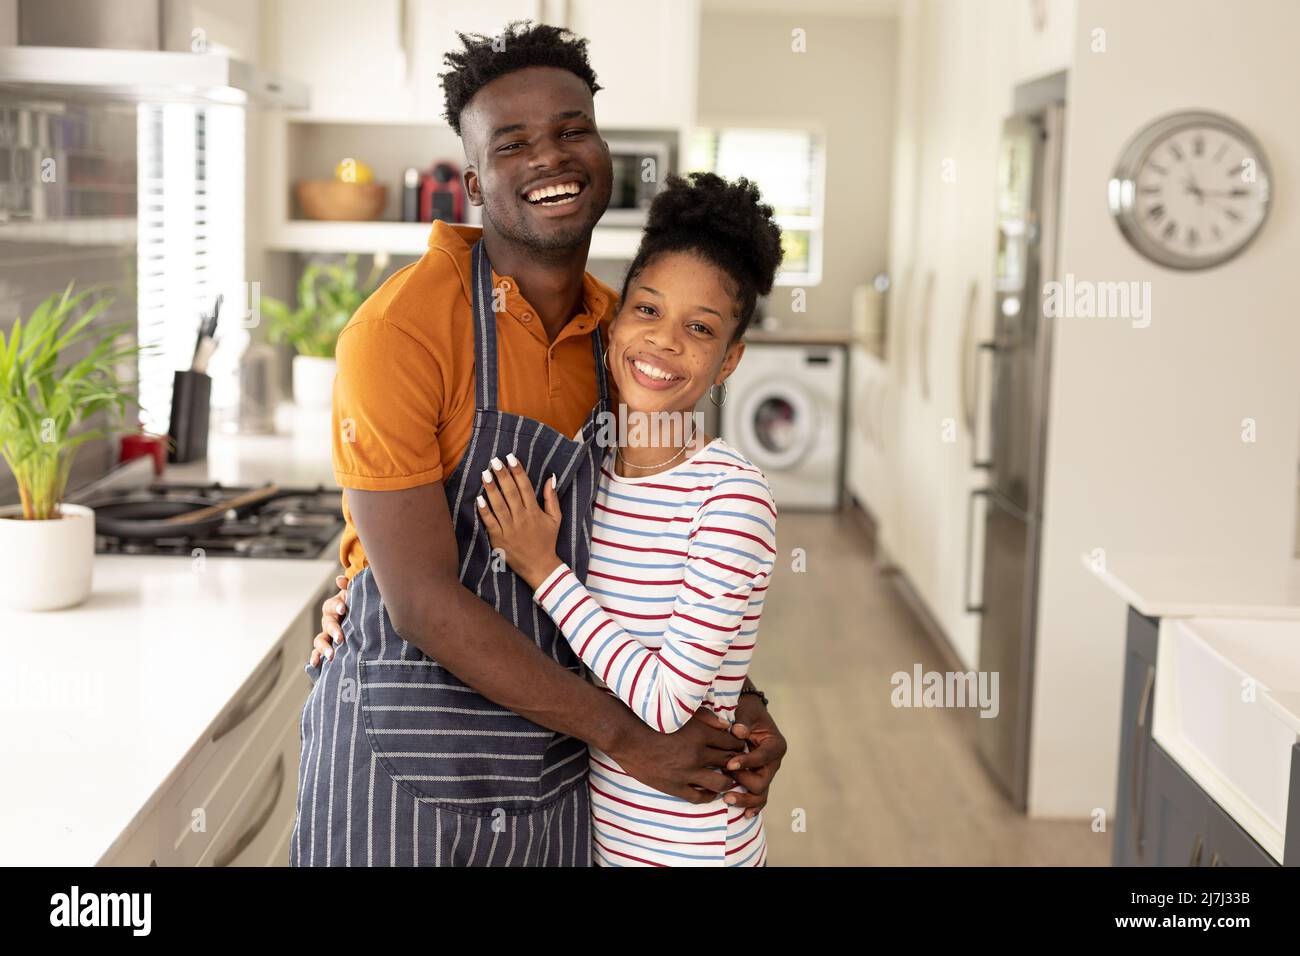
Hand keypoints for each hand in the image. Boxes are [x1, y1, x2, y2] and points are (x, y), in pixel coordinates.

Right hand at [309, 574, 349, 666]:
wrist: (360, 619)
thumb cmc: (357, 605)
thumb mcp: (355, 595)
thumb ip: (349, 587)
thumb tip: (340, 579)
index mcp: (334, 606)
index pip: (332, 605)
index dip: (337, 606)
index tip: (344, 609)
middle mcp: (328, 620)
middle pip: (327, 624)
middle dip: (333, 631)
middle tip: (340, 638)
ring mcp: (326, 634)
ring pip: (320, 640)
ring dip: (324, 648)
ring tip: (331, 656)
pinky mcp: (327, 646)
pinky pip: (318, 652)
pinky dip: (315, 657)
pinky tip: (315, 664)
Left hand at [476, 453, 562, 589]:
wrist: (540, 567)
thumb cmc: (547, 541)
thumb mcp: (555, 519)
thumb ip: (552, 498)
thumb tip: (551, 478)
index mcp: (535, 512)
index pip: (525, 487)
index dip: (518, 471)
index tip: (511, 458)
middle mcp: (522, 518)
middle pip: (510, 492)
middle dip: (502, 475)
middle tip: (495, 460)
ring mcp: (509, 529)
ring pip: (499, 505)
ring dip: (491, 489)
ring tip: (485, 473)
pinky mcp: (499, 539)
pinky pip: (490, 522)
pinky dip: (484, 511)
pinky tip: (478, 498)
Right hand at [608, 710, 746, 803]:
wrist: (628, 739)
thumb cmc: (654, 722)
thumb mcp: (682, 714)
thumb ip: (707, 717)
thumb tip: (725, 725)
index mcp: (700, 733)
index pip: (732, 742)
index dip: (739, 745)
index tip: (738, 747)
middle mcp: (697, 754)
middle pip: (729, 762)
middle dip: (737, 763)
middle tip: (737, 764)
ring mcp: (687, 772)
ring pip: (721, 782)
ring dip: (728, 781)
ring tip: (727, 780)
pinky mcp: (675, 786)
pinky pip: (700, 797)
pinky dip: (710, 796)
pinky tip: (711, 792)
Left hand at [724, 694, 787, 818]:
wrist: (746, 713)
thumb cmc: (747, 711)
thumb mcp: (746, 711)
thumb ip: (743, 721)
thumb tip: (737, 731)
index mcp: (775, 745)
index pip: (763, 758)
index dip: (747, 762)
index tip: (729, 764)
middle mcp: (774, 761)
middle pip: (763, 781)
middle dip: (744, 781)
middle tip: (725, 778)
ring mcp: (766, 772)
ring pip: (761, 794)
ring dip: (745, 798)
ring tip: (728, 798)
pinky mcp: (758, 778)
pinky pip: (759, 797)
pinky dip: (752, 806)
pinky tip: (745, 814)